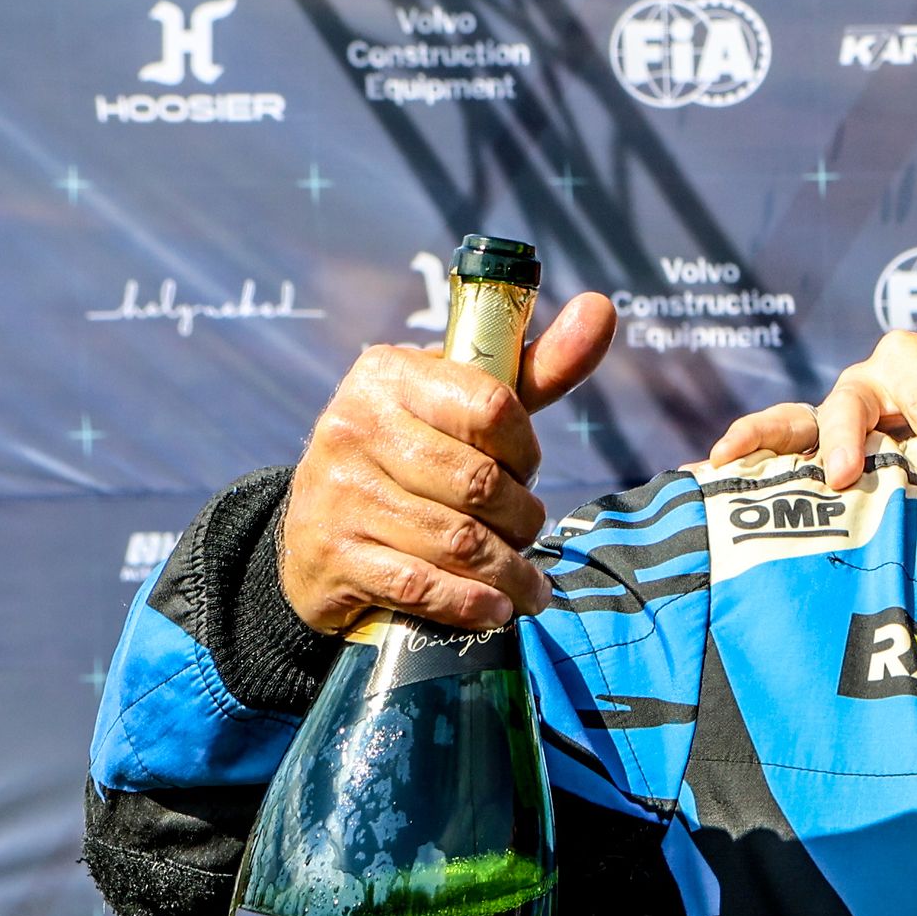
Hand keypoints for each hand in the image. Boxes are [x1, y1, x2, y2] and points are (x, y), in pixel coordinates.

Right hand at [277, 292, 617, 634]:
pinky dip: (472, 603)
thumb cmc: (413, 457)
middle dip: (522, 518)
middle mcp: (353, 426)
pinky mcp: (333, 556)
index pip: (492, 406)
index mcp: (387, 374)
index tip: (525, 470)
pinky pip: (422, 585)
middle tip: (527, 531)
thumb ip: (535, 369)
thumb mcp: (464, 406)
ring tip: (528, 583)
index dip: (527, 450)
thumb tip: (602, 308)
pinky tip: (496, 607)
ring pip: (458, 540)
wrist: (314, 533)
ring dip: (510, 571)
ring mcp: (339, 494)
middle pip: (480, 483)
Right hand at [704, 331, 916, 498]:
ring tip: (735, 455)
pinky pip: (779, 445)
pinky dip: (746, 452)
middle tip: (846, 475)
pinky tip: (714, 469)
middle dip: (847, 436)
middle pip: (850, 403)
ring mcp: (837, 414)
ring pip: (797, 418)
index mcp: (915, 357)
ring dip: (769, 436)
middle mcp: (868, 380)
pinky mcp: (820, 446)